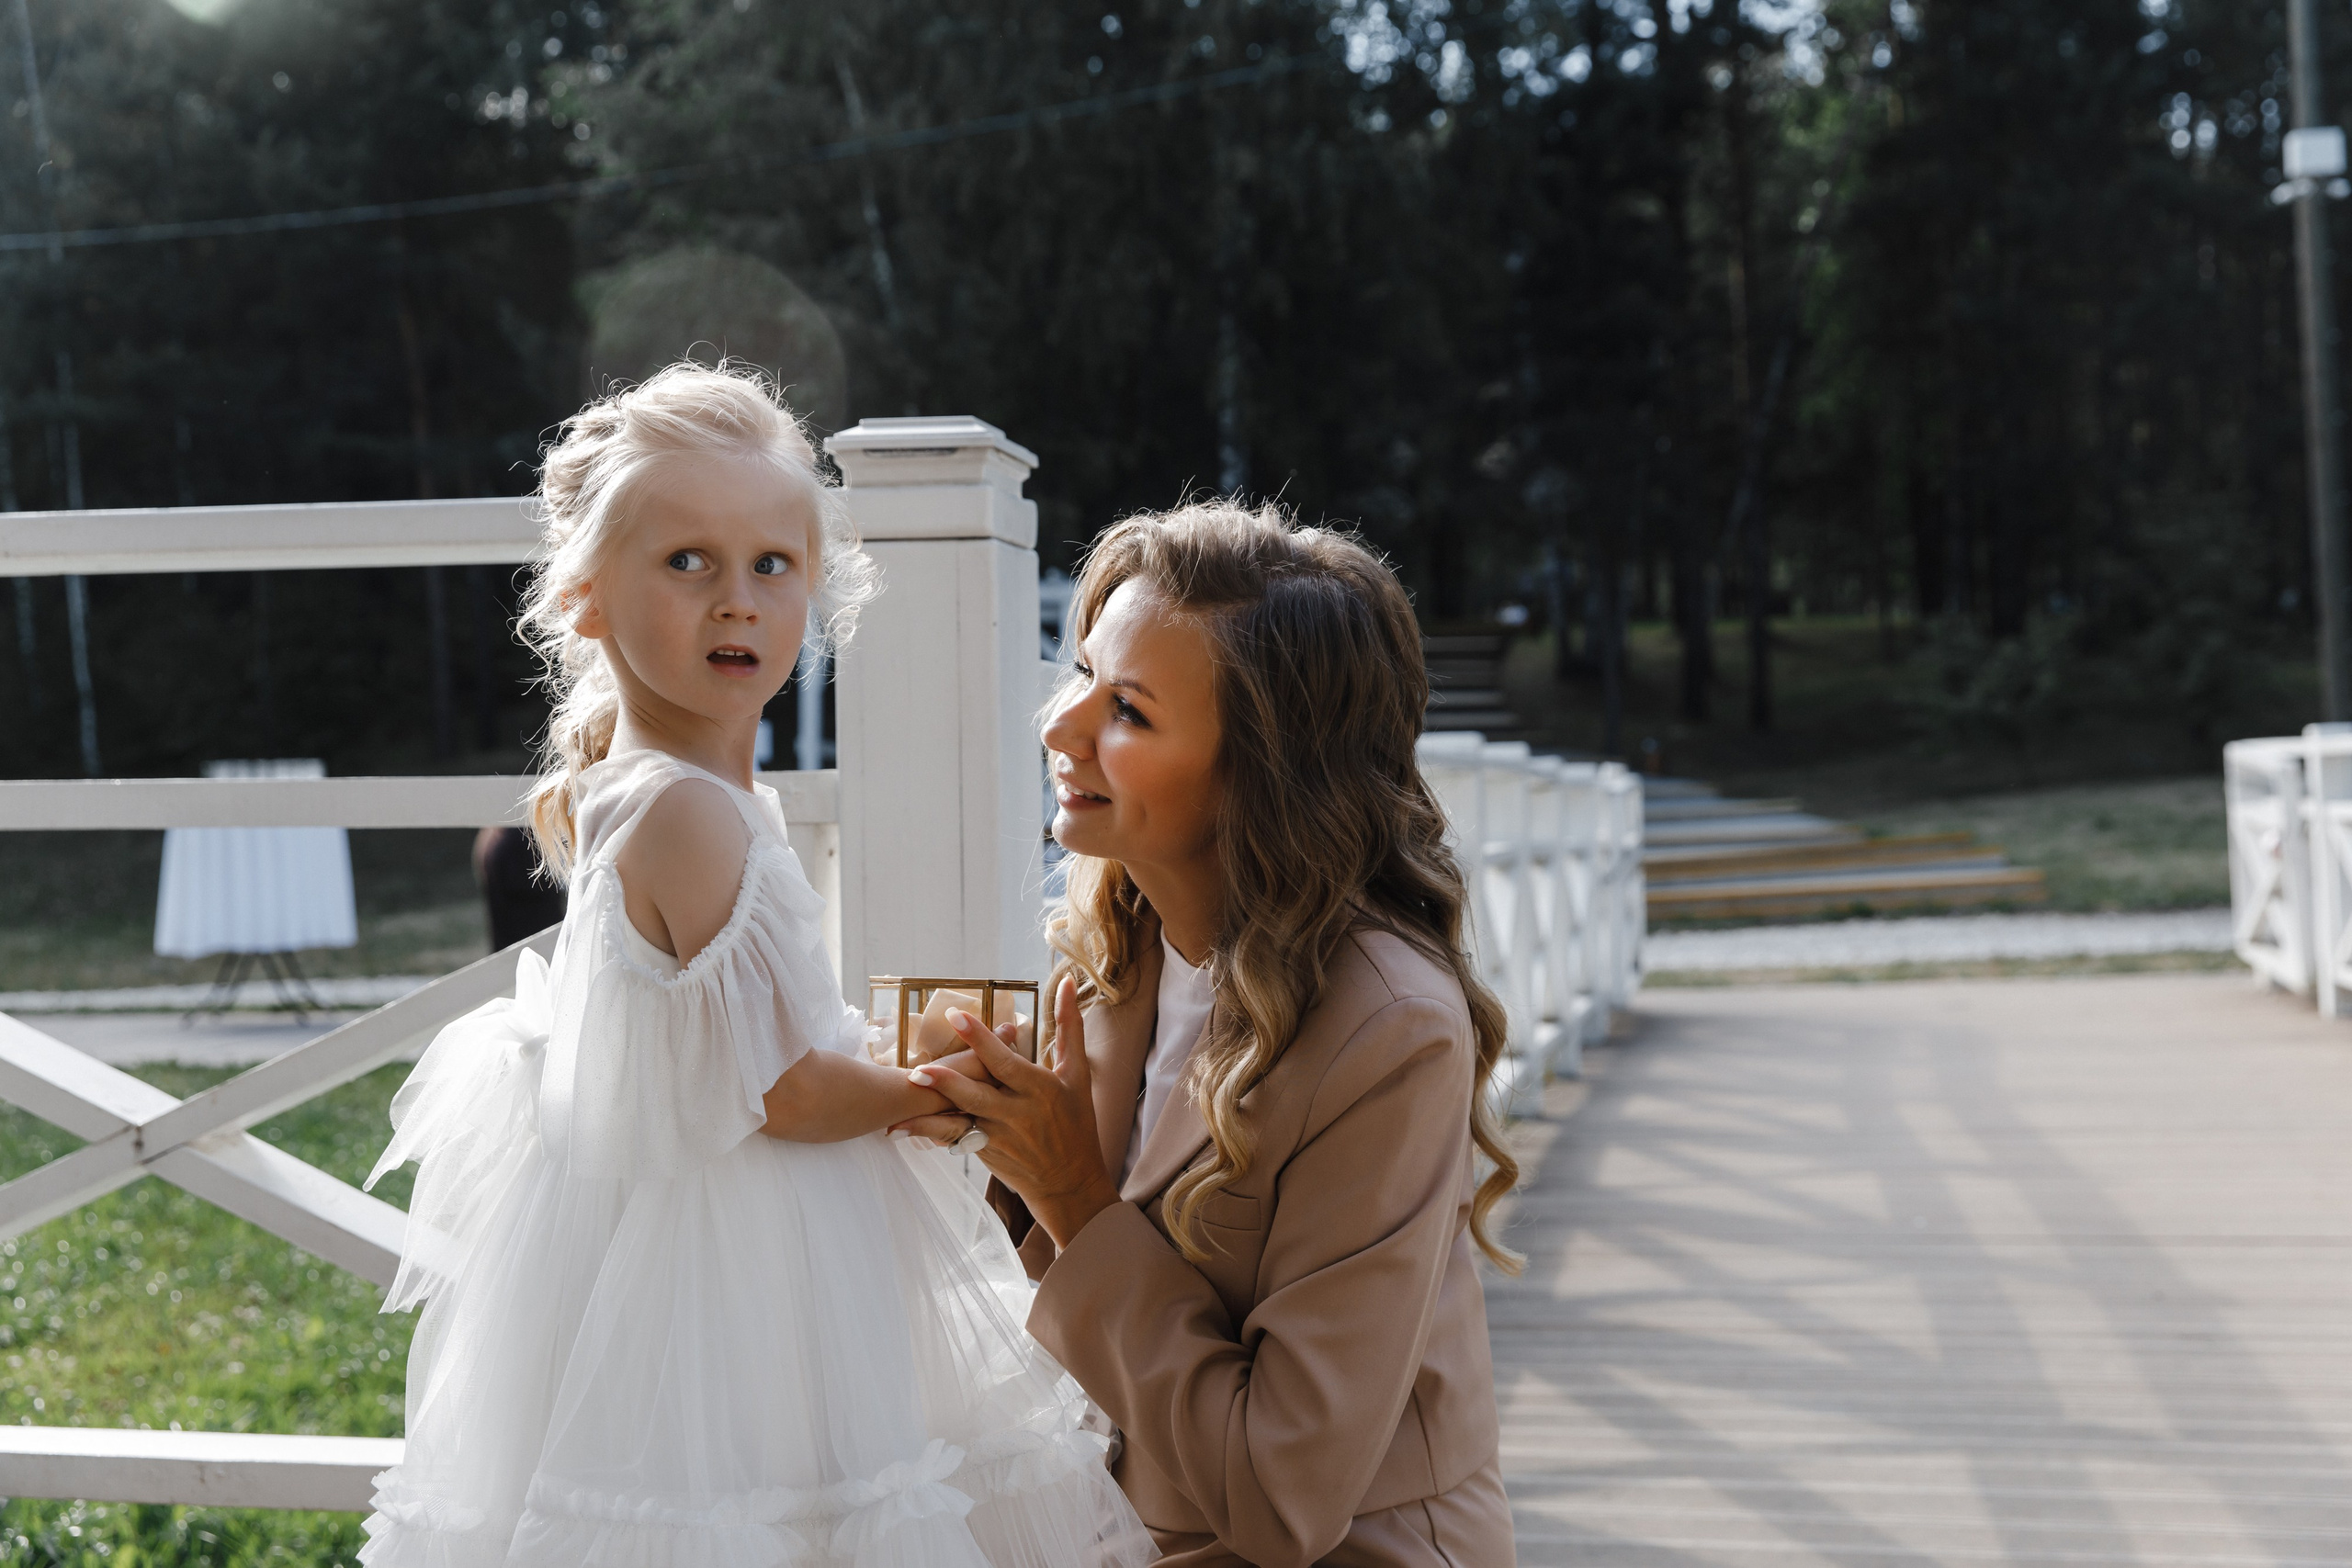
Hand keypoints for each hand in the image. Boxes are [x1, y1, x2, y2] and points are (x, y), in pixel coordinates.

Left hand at [904, 979, 1120, 1248]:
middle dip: (948, 1081)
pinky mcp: (984, 1152)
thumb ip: (1069, 1027)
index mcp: (1040, 1090)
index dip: (980, 1040)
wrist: (1070, 1182)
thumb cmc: (1077, 1122)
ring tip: (906, 1094)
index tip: (955, 1016)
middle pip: (977, 1095)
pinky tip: (901, 1126)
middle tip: (918, 1068)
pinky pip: (953, 1138)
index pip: (1005, 1063)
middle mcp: (1017, 1114)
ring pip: (959, 1120)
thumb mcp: (1078, 1075)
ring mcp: (998, 1136)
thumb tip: (1068, 983)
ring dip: (929, 1110)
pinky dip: (928, 1132)